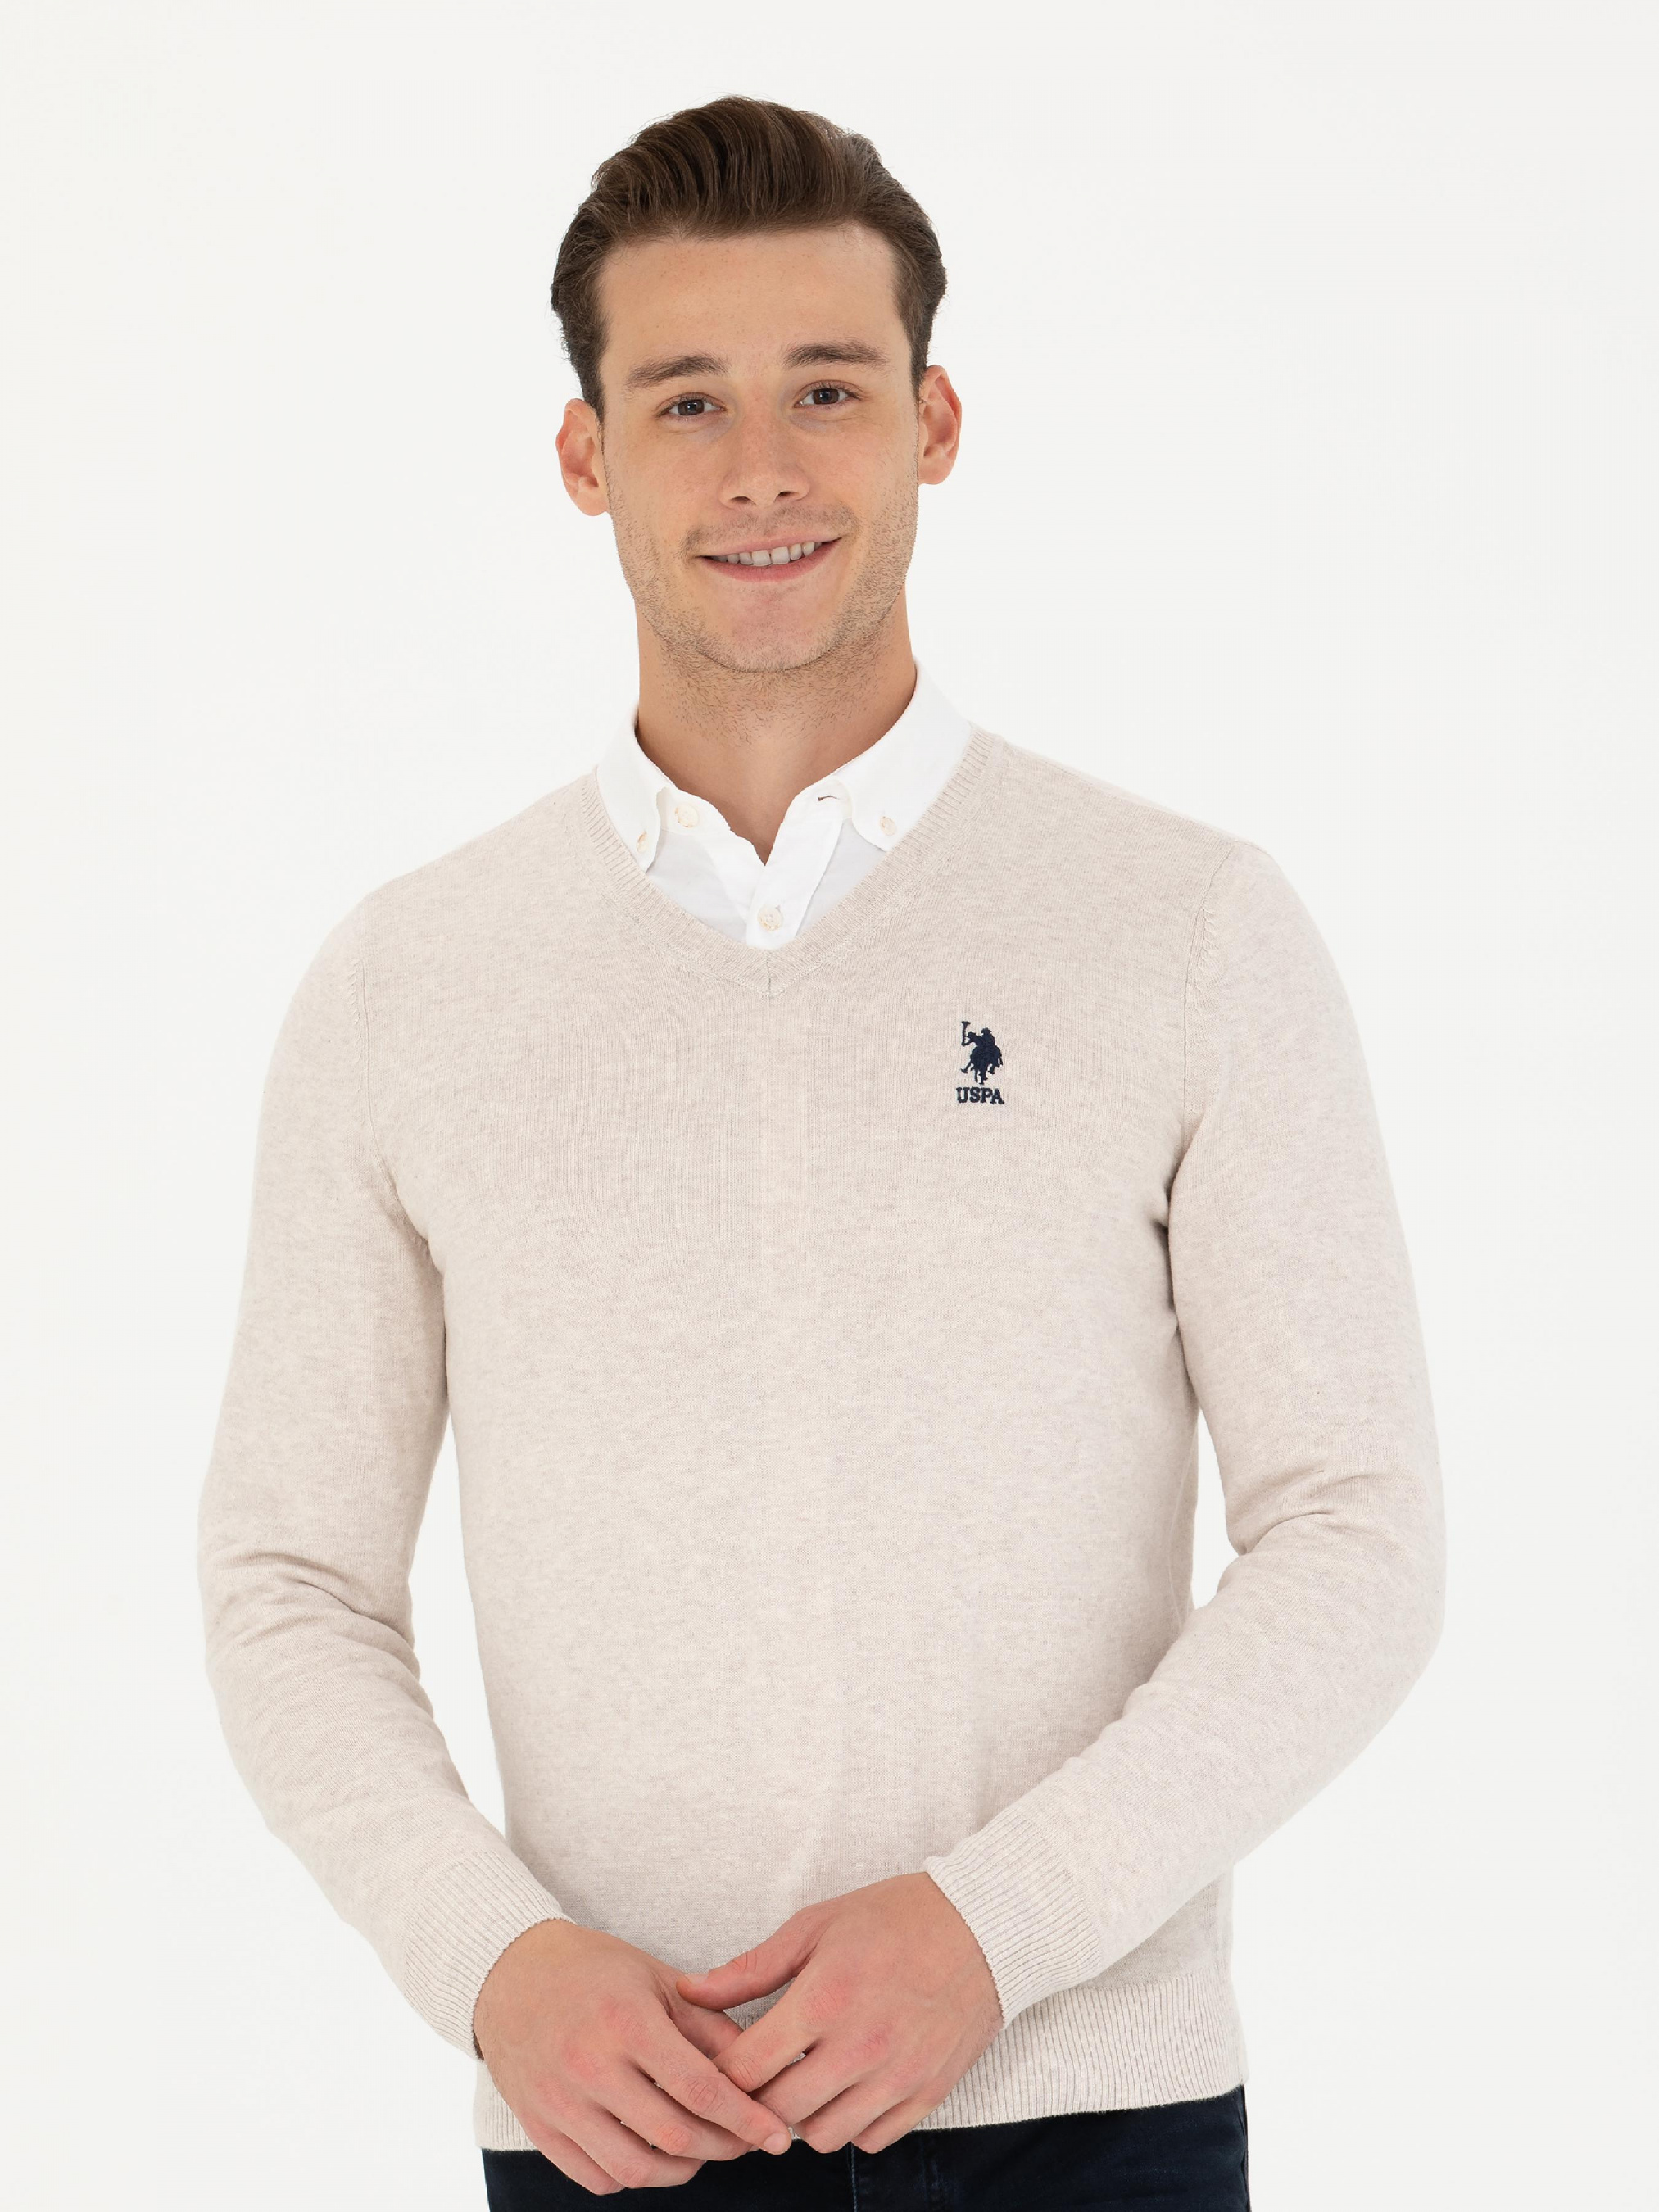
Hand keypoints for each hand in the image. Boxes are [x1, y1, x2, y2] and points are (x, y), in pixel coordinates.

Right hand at [473, 1918, 794, 2195]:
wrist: (510, 1973)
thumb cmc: (592, 1969)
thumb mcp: (656, 1978)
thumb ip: (707, 2022)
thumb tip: (757, 2064)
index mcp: (627, 2022)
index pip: (700, 2088)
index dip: (746, 2119)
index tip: (777, 2133)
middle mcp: (590, 2066)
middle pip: (674, 2136)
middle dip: (724, 2147)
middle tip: (747, 2142)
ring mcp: (560, 2102)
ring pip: (635, 2169)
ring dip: (682, 2170)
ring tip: (702, 2150)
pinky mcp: (539, 2126)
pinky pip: (595, 2178)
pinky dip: (633, 2177)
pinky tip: (652, 2153)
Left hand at [673, 1873, 1003, 2156]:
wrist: (983, 1927)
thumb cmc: (893, 1918)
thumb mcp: (815, 1925)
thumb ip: (749, 1968)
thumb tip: (689, 1992)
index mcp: (824, 2000)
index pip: (746, 2070)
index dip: (720, 2074)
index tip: (717, 2064)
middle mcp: (859, 2048)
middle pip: (777, 2112)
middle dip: (756, 2099)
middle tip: (757, 2077)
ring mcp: (896, 2077)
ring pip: (822, 2136)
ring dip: (803, 2116)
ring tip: (804, 2080)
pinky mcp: (927, 2094)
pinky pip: (870, 2140)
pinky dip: (851, 2123)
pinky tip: (847, 2088)